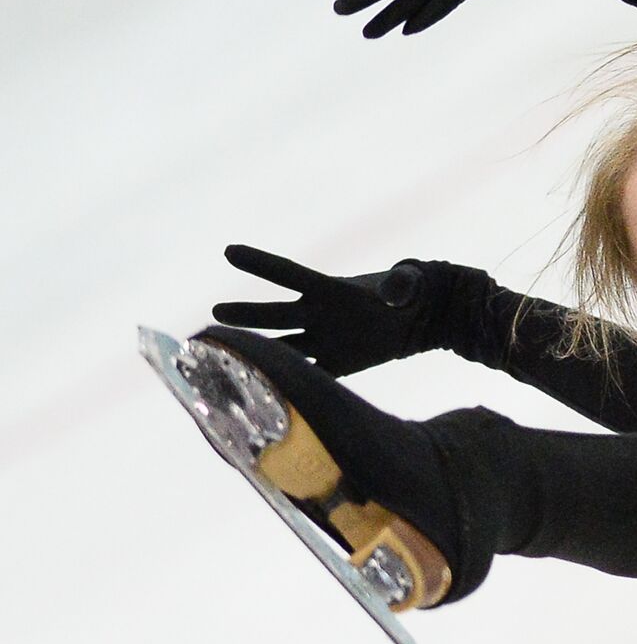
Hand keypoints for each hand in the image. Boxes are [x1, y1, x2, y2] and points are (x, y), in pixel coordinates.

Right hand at [212, 244, 431, 377]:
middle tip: (214, 314)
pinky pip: (306, 375)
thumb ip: (402, 285)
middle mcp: (318, 313)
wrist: (414, 319)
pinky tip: (259, 393)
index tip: (230, 250)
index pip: (290, 273)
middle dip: (247, 315)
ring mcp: (322, 340)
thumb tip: (397, 289)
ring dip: (256, 352)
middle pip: (276, 314)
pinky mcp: (333, 365)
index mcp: (331, 289)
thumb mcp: (408, 286)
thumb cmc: (409, 292)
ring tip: (219, 355)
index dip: (261, 263)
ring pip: (283, 347)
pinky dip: (286, 385)